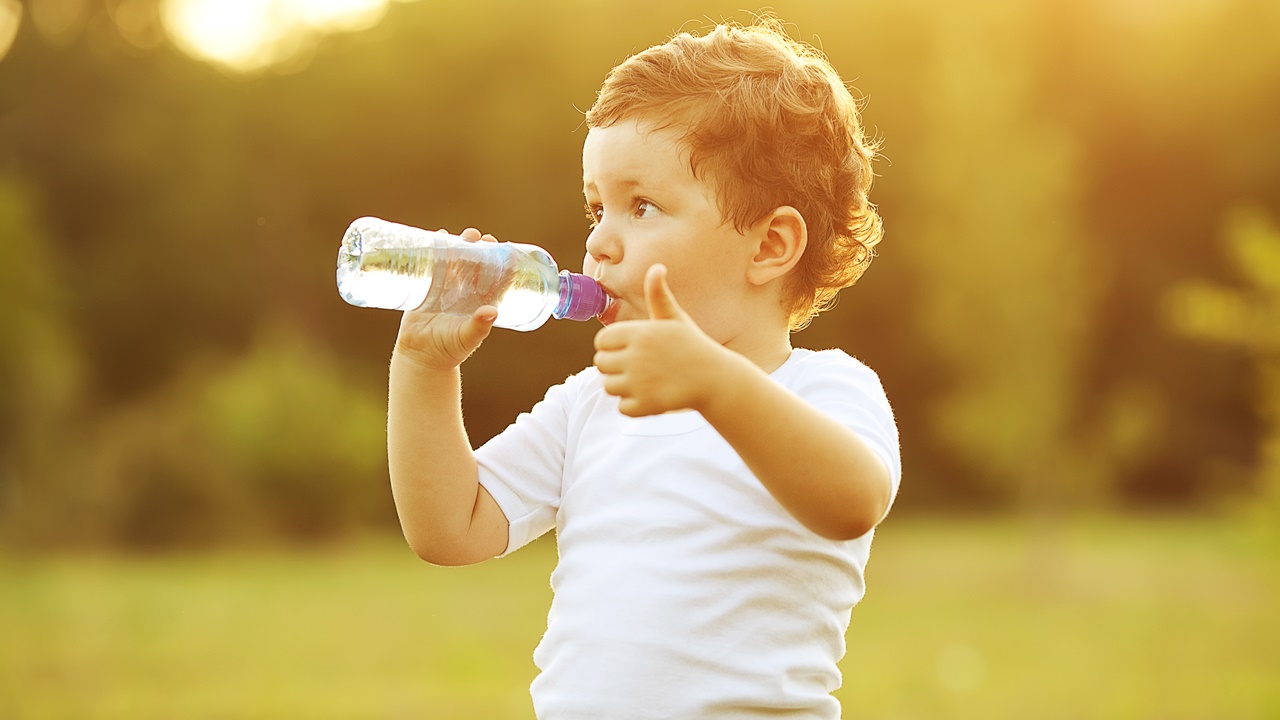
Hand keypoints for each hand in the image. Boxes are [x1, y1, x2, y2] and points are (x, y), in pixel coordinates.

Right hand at [394, 228, 497, 371]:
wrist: (421, 356)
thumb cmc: (449, 349)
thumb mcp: (467, 337)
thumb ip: (479, 326)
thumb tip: (492, 311)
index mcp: (480, 301)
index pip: (495, 278)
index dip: (501, 263)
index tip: (504, 249)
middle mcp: (465, 291)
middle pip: (476, 264)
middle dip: (480, 249)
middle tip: (481, 238)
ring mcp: (446, 287)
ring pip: (456, 260)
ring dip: (460, 245)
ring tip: (465, 235)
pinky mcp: (427, 286)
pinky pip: (432, 264)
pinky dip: (435, 250)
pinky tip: (438, 236)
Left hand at [592, 264, 731, 416]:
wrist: (716, 379)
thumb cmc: (693, 346)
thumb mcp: (675, 318)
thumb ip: (658, 295)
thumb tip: (656, 267)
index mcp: (639, 333)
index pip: (601, 342)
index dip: (612, 347)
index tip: (629, 350)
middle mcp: (635, 357)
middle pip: (601, 364)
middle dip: (615, 367)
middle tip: (638, 368)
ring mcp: (639, 383)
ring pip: (609, 387)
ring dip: (623, 388)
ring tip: (646, 382)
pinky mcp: (645, 405)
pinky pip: (622, 407)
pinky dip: (634, 406)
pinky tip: (651, 397)